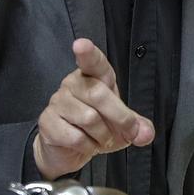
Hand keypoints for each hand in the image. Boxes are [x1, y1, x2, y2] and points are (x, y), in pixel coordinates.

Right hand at [33, 38, 154, 179]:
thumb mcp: (123, 126)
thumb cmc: (97, 128)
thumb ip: (138, 126)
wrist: (67, 150)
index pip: (92, 61)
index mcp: (93, 77)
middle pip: (98, 94)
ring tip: (101, 139)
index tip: (81, 44)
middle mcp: (73, 83)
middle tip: (128, 132)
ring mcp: (57, 102)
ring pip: (89, 118)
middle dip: (120, 118)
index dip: (88, 53)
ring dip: (103, 136)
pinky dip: (88, 147)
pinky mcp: (47, 122)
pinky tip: (85, 145)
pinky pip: (75, 137)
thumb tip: (146, 134)